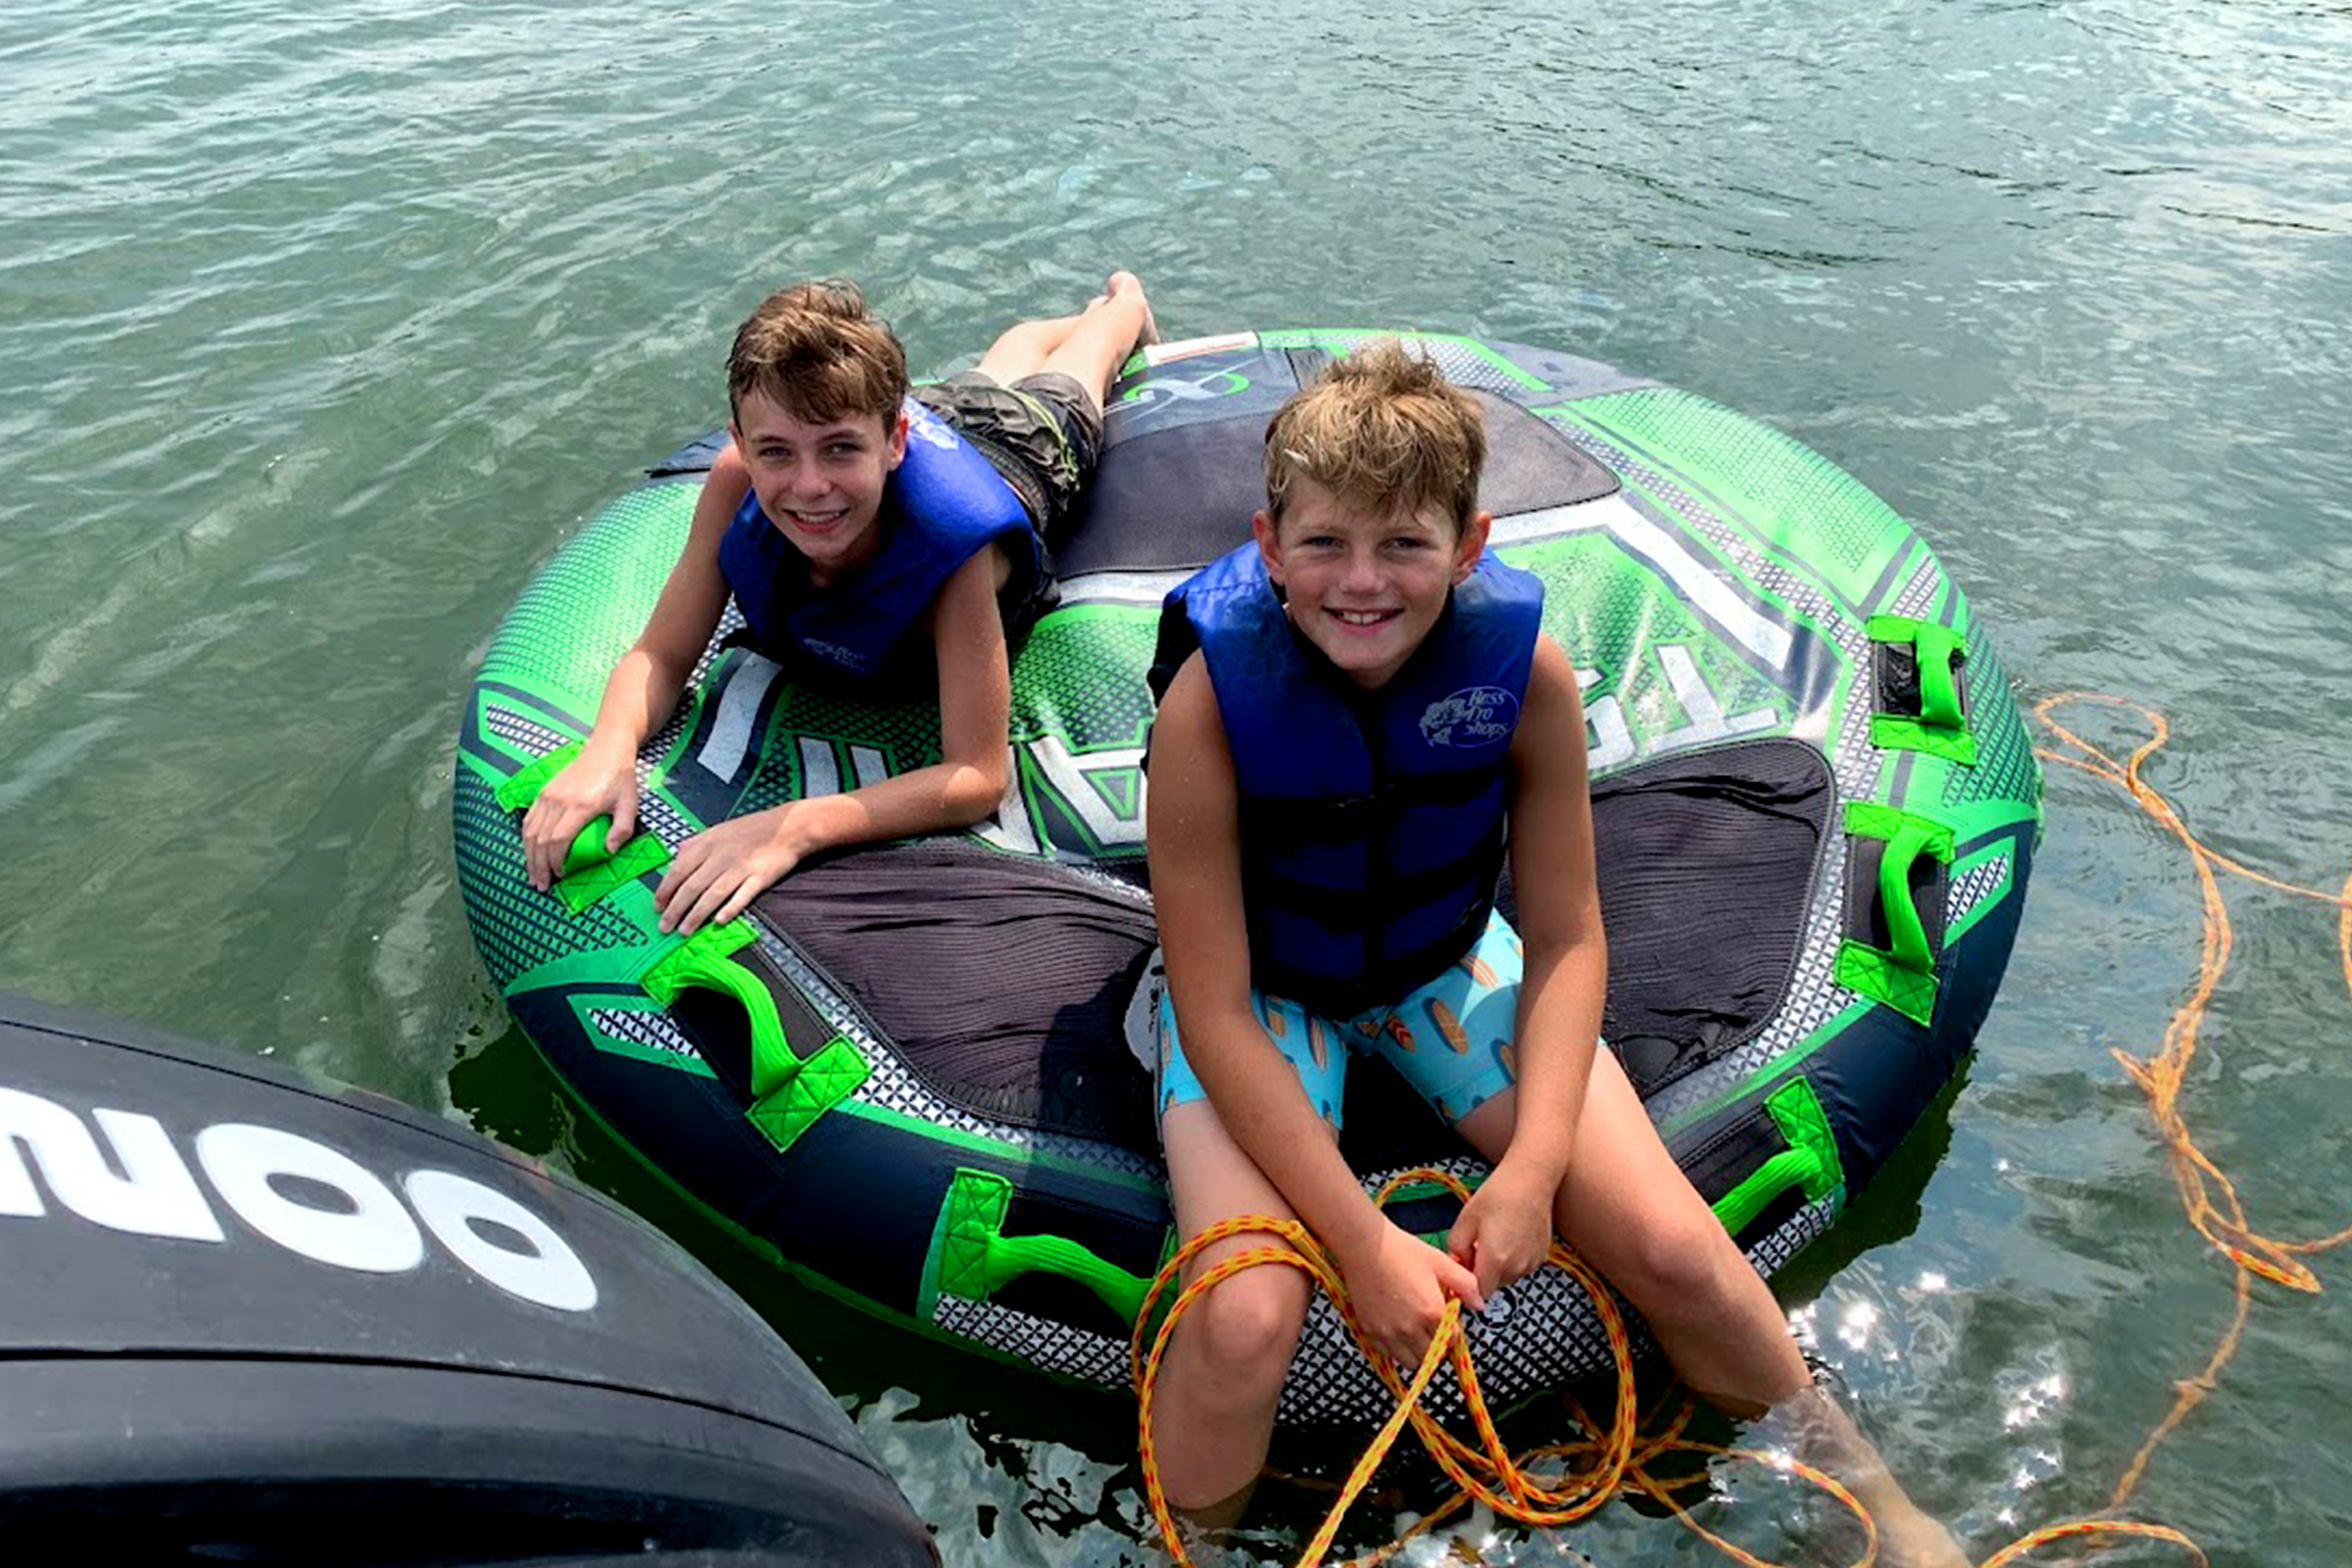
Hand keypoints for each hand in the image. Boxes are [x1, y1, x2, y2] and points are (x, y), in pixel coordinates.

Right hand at [521, 742, 639, 891]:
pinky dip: (527, 839)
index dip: (556, 861)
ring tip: (533, 875)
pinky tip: (530, 853)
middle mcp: (559, 801)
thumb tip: (608, 852)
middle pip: (541, 839)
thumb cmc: (620, 779)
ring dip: (529, 856)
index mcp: (580, 806)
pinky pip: (529, 819)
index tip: (561, 876)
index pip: (559, 840)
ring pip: (531, 831)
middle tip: (542, 885)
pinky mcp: (543, 792)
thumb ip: (622, 829)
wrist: (605, 750)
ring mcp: (548, 795)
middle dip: (539, 866)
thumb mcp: (630, 804)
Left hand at [653, 811, 803, 934]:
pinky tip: (718, 921)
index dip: (665, 890)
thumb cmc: (753, 829)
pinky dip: (729, 909)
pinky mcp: (760, 877)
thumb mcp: (719, 829)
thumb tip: (676, 856)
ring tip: (684, 931)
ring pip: (712, 895)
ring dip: (696, 915)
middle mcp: (721, 856)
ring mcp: (741, 867)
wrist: (789, 826)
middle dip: (675, 909)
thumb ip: (696, 843)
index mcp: (708, 844)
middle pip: (692, 887)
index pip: (679, 870)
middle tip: (664, 927)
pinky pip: (742, 896)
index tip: (656, 907)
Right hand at [1335, 1219, 1484, 1370]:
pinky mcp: (1371, 1332)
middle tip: (1431, 1326)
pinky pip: (1388, 1355)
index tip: (1447, 1321)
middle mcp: (1411, 1329)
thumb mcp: (1440, 1262)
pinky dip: (1396, 1349)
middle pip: (1432, 1356)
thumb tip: (1479, 1304)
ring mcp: (1389, 1333)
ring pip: (1411, 1362)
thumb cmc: (1401, 1251)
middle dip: (1436, 1344)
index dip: (1452, 1332)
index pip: (1451, 1341)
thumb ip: (1466, 1285)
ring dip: (1417, 1352)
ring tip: (1415, 1332)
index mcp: (1432, 1313)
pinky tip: (1397, 1331)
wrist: (1364, 1247)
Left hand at [1447, 1162, 1557, 1301]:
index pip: (1479, 1293)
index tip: (1463, 1271)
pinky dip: (1514, 1259)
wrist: (1530, 1179)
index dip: (1468, 1285)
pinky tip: (1510, 1236)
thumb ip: (1456, 1249)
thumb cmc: (1498, 1194)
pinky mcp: (1542, 1256)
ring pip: (1508, 1277)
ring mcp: (1531, 1262)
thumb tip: (1460, 1262)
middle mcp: (1517, 1267)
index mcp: (1495, 1260)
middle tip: (1477, 1246)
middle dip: (1482, 1273)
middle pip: (1493, 1286)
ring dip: (1498, 1267)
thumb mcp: (1465, 1219)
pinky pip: (1521, 1267)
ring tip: (1495, 1237)